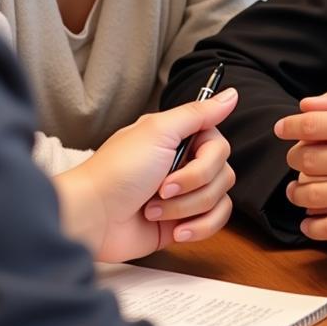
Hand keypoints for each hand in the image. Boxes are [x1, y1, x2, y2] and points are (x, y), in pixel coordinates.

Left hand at [54, 88, 237, 261]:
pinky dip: (198, 228)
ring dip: (187, 208)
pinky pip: (214, 222)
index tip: (179, 160)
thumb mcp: (158, 131)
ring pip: (220, 199)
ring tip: (155, 209)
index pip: (220, 145)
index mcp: (180, 138)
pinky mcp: (184, 222)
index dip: (205, 159)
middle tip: (161, 188)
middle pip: (223, 173)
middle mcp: (186, 163)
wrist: (94, 217)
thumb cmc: (119, 171)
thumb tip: (232, 94)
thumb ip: (199, 112)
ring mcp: (186, 195)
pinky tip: (176, 231)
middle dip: (192, 185)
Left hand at [274, 83, 326, 245]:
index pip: (315, 124)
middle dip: (296, 160)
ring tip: (300, 190)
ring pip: (313, 193)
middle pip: (309, 158)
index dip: (290, 127)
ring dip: (298, 192)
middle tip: (298, 160)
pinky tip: (313, 221)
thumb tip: (307, 104)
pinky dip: (313, 226)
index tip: (282, 129)